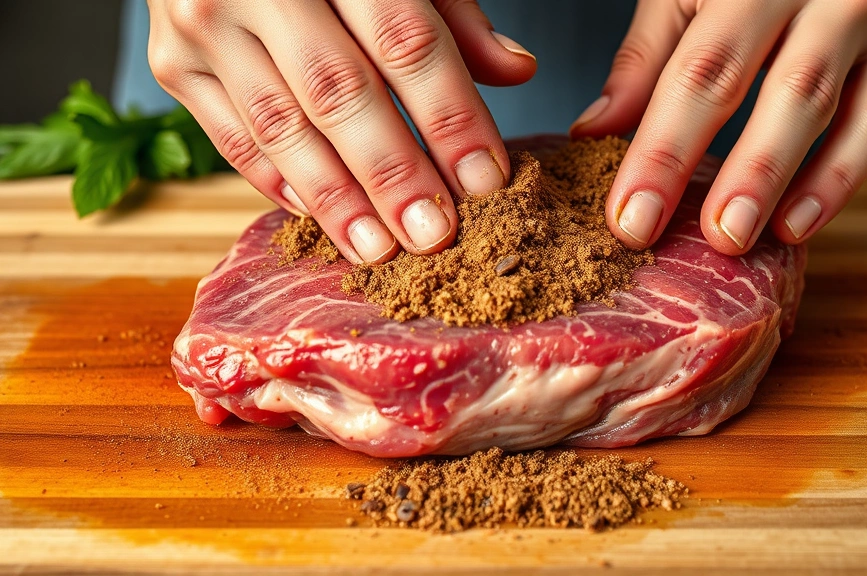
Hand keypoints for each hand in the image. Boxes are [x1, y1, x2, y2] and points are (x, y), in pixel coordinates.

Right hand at [148, 0, 535, 263]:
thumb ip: (451, 15)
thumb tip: (517, 72)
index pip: (407, 43)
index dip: (450, 117)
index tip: (487, 180)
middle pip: (340, 93)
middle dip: (393, 174)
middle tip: (435, 236)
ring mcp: (203, 24)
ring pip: (281, 128)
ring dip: (336, 199)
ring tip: (381, 250)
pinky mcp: (172, 65)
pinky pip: (233, 139)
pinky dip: (281, 184)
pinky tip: (325, 219)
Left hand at [571, 0, 866, 253]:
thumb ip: (646, 60)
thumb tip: (595, 132)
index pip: (705, 71)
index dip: (666, 150)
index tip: (632, 216)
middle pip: (787, 92)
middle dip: (747, 173)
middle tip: (712, 240)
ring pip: (847, 114)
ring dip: (800, 183)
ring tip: (752, 238)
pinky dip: (843, 179)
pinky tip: (800, 222)